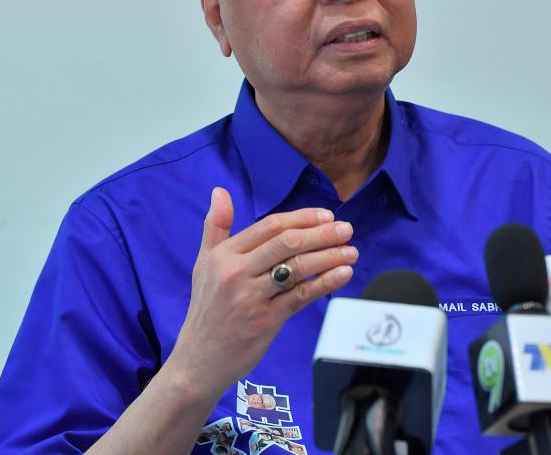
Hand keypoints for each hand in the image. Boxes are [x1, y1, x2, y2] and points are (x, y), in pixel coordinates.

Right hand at [168, 187, 356, 403]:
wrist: (198, 359)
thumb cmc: (207, 309)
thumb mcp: (203, 264)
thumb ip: (215, 226)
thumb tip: (220, 190)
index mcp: (224, 255)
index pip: (270, 227)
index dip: (302, 218)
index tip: (326, 216)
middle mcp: (236, 272)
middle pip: (287, 243)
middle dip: (322, 234)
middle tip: (347, 229)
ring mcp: (251, 297)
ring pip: (298, 268)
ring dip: (330, 256)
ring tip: (352, 251)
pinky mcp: (266, 320)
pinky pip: (302, 296)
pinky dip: (326, 283)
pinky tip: (343, 274)